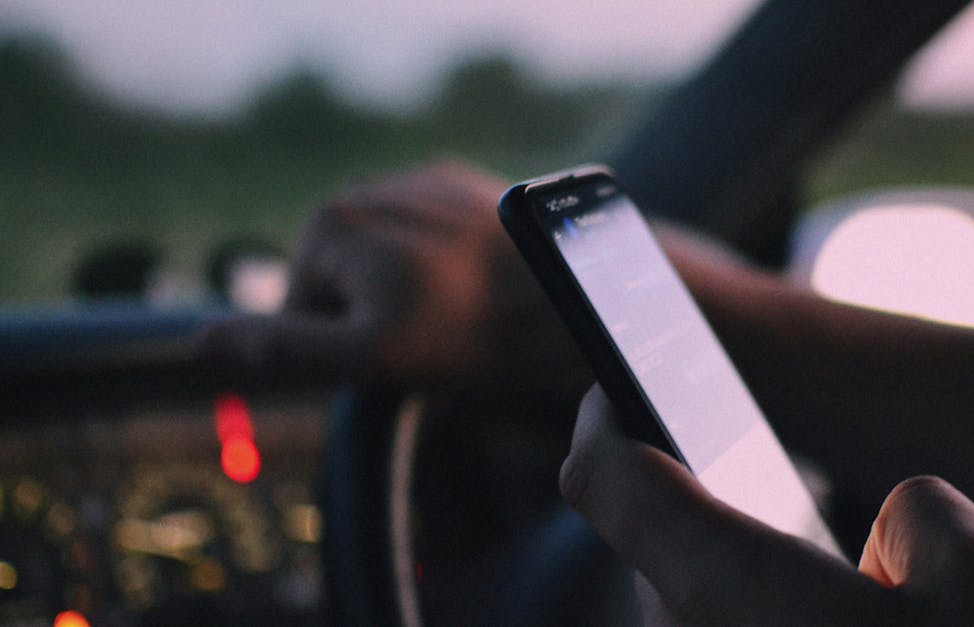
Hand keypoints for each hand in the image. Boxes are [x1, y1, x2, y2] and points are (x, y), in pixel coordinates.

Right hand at [202, 160, 583, 397]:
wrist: (577, 294)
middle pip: (347, 285)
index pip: (303, 314)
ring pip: (390, 267)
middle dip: (380, 319)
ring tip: (468, 313)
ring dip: (416, 295)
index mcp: (328, 224)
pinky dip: (448, 270)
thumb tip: (203, 343)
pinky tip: (485, 284)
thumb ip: (283, 348)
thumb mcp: (369, 356)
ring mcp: (418, 183)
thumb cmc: (476, 333)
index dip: (347, 353)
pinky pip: (431, 246)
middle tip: (440, 340)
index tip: (402, 356)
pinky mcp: (465, 189)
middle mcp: (366, 189)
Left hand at [561, 385, 973, 625]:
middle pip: (644, 541)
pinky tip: (790, 607)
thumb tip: (894, 527)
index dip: (603, 412)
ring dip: (705, 557)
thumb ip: (930, 518)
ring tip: (748, 509)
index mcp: (729, 590)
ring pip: (675, 601)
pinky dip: (730, 610)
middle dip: (672, 485)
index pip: (606, 477)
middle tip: (699, 428)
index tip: (617, 379)